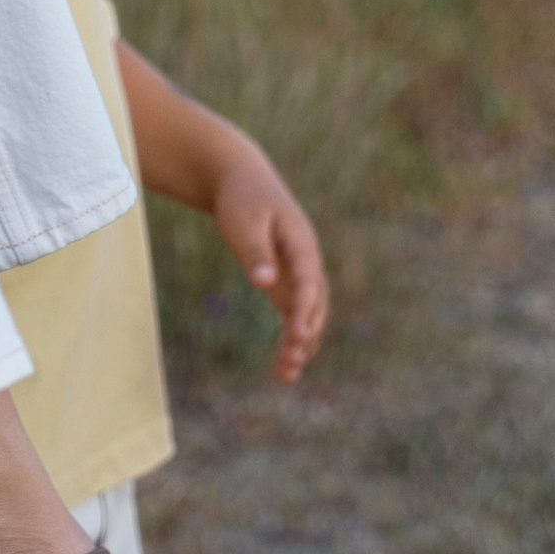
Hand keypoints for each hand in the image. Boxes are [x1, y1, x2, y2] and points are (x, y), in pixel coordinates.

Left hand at [213, 141, 330, 383]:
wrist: (240, 179)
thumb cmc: (242, 198)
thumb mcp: (244, 222)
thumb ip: (255, 252)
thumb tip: (265, 284)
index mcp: (301, 241)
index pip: (308, 279)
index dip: (304, 308)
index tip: (298, 334)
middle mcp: (306, 259)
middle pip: (314, 302)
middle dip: (305, 333)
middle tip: (290, 363)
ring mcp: (297, 271)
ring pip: (308, 313)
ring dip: (302, 343)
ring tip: (285, 375)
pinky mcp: (285, 281)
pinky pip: (295, 314)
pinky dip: (293, 338)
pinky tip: (283, 365)